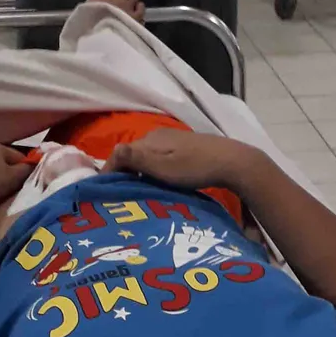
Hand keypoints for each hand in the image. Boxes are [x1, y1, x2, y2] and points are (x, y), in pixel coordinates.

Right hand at [102, 129, 257, 190]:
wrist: (231, 162)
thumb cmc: (194, 167)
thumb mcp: (161, 167)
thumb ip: (135, 159)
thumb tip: (110, 152)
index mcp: (148, 140)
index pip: (119, 155)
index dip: (109, 174)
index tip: (104, 196)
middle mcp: (156, 137)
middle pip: (131, 157)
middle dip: (123, 175)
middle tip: (120, 199)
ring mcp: (171, 141)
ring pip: (145, 159)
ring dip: (138, 175)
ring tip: (137, 196)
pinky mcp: (183, 148)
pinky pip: (159, 161)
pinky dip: (153, 173)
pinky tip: (158, 186)